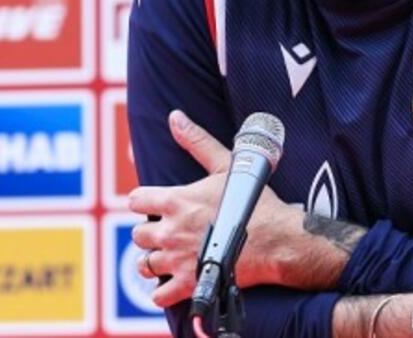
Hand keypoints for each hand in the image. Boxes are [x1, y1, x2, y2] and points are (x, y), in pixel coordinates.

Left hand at [128, 110, 295, 306]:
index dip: (145, 202)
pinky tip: (174, 281)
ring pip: (144, 263)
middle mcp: (169, 231)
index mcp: (175, 200)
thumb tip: (175, 117)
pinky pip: (159, 294)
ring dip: (154, 260)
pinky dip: (163, 290)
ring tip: (171, 255)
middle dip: (151, 231)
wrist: (276, 241)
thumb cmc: (253, 203)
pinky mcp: (188, 283)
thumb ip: (196, 141)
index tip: (157, 205)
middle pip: (138, 233)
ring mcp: (176, 260)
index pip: (135, 200)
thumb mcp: (225, 165)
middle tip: (170, 231)